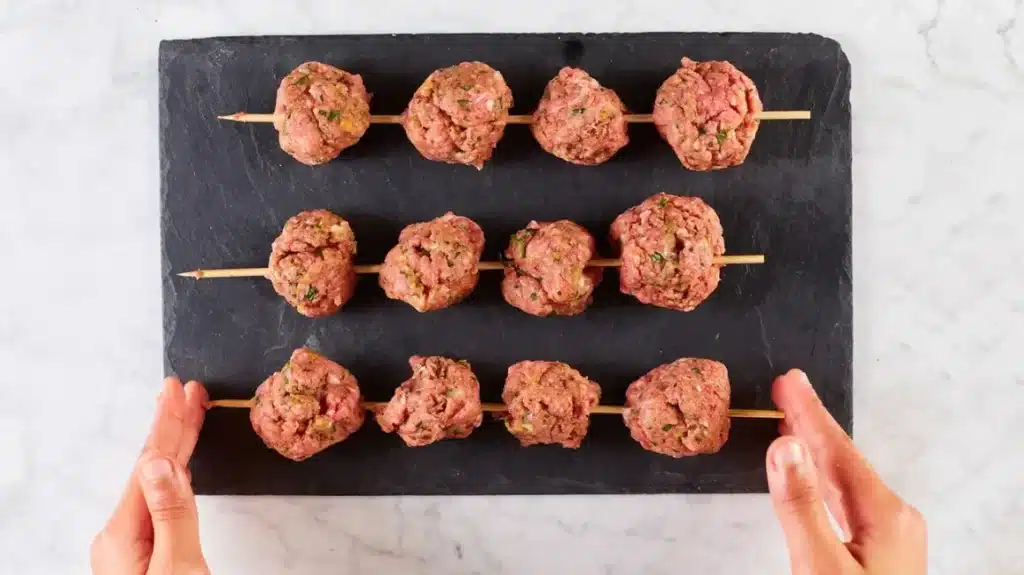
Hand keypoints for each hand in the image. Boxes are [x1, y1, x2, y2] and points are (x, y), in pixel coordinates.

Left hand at [91, 377, 210, 574]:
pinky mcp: (146, 553)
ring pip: (159, 481)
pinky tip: (179, 461)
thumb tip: (161, 463)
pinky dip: (177, 473)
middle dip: (173, 426)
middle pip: (152, 467)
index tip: (179, 390)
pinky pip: (162, 499)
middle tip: (187, 389)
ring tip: (188, 413)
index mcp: (123, 534)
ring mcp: (131, 544)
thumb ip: (173, 514)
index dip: (168, 424)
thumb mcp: (177, 567)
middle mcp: (121, 535)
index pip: (151, 464)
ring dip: (177, 445)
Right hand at [766, 369, 926, 573]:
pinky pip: (846, 503)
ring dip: (814, 452)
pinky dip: (823, 483)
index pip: (836, 449)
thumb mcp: (821, 564)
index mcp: (885, 514)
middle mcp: (894, 519)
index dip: (807, 413)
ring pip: (844, 482)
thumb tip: (786, 446)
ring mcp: (892, 538)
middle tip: (785, 390)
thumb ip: (802, 506)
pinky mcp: (882, 555)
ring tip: (790, 426)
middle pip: (842, 460)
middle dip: (810, 424)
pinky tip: (813, 480)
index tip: (787, 381)